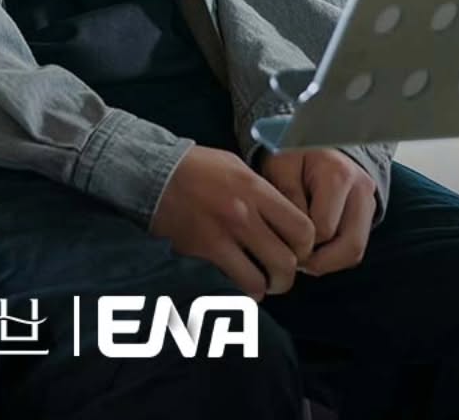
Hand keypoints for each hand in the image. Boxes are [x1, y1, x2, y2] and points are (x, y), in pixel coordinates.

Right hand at [148, 144, 316, 301]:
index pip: (303, 229)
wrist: (152, 173)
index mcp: (255, 188)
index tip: (296, 250)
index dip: (306, 247)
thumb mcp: (235, 166)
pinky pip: (233, 286)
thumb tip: (283, 219)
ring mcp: (222, 236)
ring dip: (264, 287)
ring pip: (262, 280)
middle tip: (279, 275)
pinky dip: (240, 291)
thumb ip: (262, 192)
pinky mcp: (201, 253)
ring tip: (258, 281)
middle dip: (288, 275)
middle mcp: (243, 213)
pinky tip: (236, 283)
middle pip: (287, 261)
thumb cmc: (196, 168)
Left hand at [256, 147, 374, 276]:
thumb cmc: (292, 153)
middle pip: (350, 246)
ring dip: (328, 262)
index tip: (283, 240)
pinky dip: (335, 255)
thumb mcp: (281, 167)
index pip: (324, 229)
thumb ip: (288, 199)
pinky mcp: (368, 211)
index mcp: (338, 174)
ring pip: (356, 252)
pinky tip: (314, 249)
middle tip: (294, 259)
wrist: (312, 138)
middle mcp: (362, 188)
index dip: (301, 242)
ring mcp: (369, 201)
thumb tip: (295, 239)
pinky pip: (356, 247)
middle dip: (319, 261)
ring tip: (303, 256)